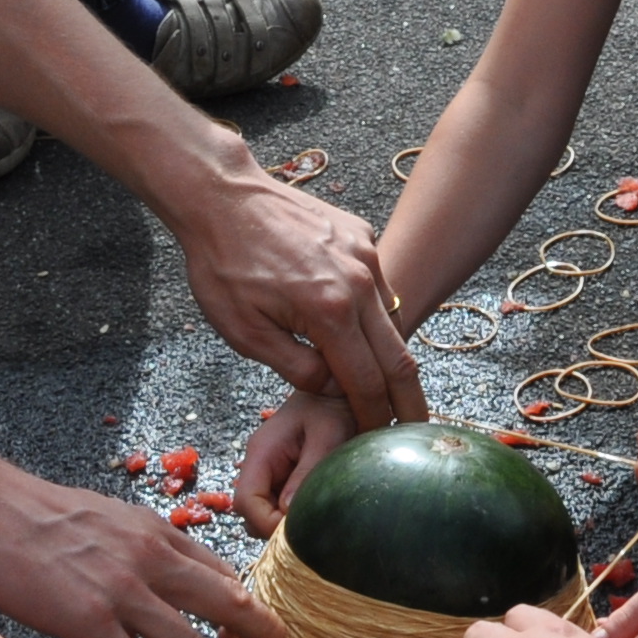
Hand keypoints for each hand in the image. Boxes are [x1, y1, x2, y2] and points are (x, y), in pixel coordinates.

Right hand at [0, 465, 282, 637]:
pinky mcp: (88, 618)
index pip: (226, 573)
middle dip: (258, 636)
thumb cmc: (35, 517)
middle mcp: (150, 557)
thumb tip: (169, 578)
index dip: (251, 609)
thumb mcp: (108, 519)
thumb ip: (143, 548)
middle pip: (232, 603)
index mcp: (157, 533)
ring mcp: (122, 588)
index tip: (262, 635)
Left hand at [168, 172, 424, 428]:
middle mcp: (359, 282)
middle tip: (416, 429)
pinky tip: (353, 326)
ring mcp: (365, 255)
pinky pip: (379, 286)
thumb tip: (334, 386)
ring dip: (391, 356)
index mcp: (329, 312)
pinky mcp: (362, 236)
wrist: (222, 197)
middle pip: (398, 356)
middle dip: (408, 399)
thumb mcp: (245, 333)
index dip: (375, 417)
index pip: (367, 382)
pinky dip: (374, 314)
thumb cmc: (224, 265)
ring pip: (392, 320)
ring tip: (386, 385)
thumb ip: (297, 368)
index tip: (378, 440)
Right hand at [231, 390, 356, 535]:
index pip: (246, 501)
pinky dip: (290, 514)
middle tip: (306, 530)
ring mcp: (268, 471)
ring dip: (282, 522)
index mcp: (262, 452)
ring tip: (312, 519)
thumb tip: (287, 511)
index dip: (265, 523)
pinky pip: (276, 504)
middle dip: (272, 527)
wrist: (337, 391)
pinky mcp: (281, 476)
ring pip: (261, 511)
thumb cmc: (334, 408)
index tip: (294, 533)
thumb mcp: (327, 438)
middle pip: (249, 511)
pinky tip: (312, 508)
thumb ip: (306, 473)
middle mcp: (258, 464)